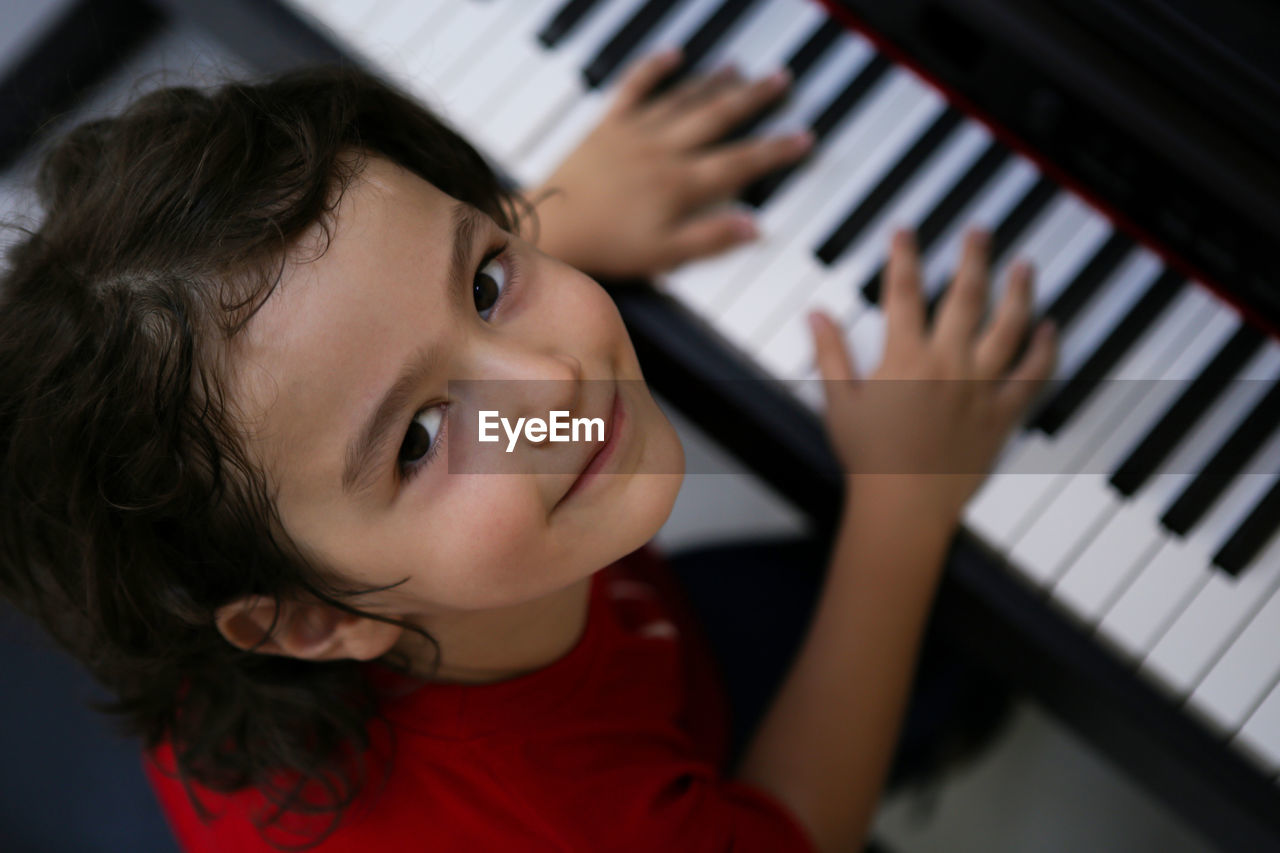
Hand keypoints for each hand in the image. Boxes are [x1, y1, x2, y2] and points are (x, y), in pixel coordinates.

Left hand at [524, 48, 813, 276]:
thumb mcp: (664, 255)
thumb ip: (710, 240)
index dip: (775, 150)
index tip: (803, 137)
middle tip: (782, 80)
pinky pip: (633, 89)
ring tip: (740, 68)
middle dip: (753, 99)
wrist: (552, 229)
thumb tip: (754, 227)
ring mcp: (634, 134)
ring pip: (683, 100)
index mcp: (680, 184)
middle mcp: (662, 151)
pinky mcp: (607, 126)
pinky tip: (672, 55)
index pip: (739, 163)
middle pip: (717, 118)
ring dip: (714, 82)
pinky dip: (653, 69)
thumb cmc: (606, 248)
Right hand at [808, 229, 1057, 520]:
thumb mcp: (840, 402)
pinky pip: (1032, 376)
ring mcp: (980, 388)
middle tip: (979, 231)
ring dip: (1019, 290)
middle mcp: (947, 365)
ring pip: (1008, 327)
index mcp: (905, 359)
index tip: (905, 232)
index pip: (904, 292)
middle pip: (966, 296)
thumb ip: (831, 353)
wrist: (903, 507)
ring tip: (1024, 265)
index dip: (903, 255)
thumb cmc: (869, 461)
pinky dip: (1045, 350)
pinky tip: (1051, 327)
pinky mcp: (1002, 415)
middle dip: (973, 256)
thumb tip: (815, 315)